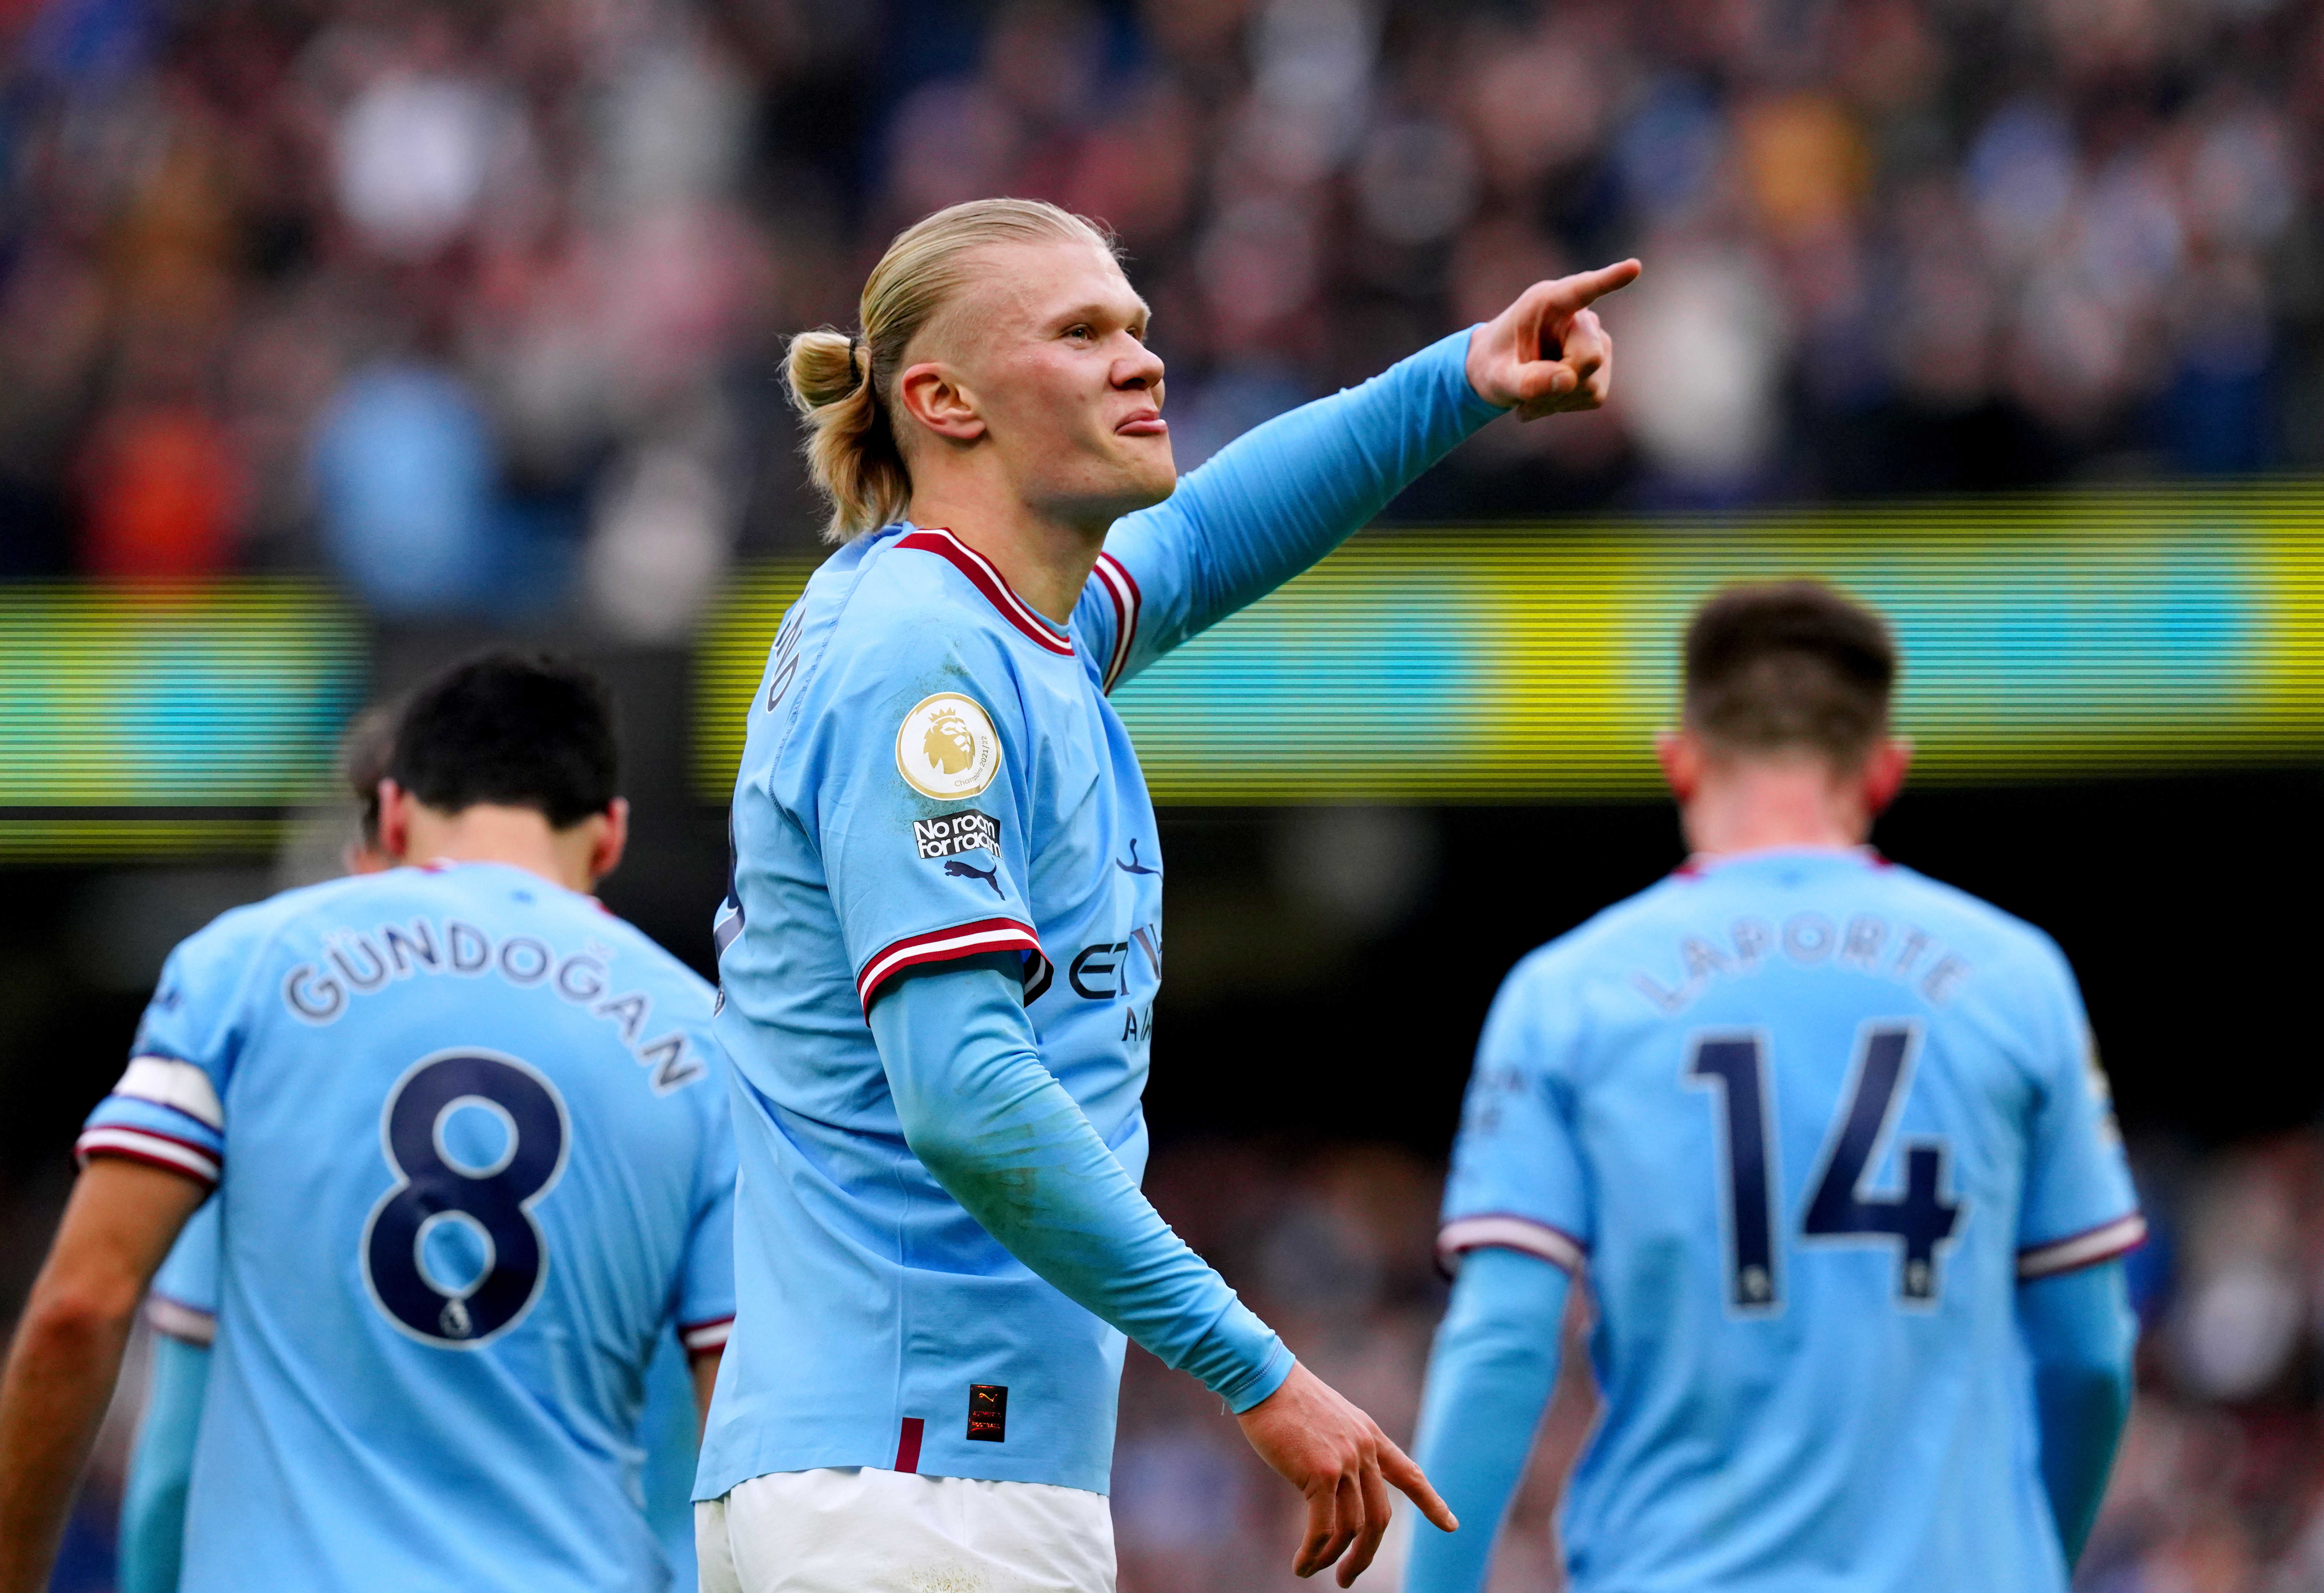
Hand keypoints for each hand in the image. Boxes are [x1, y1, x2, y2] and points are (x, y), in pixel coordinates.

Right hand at [1236, 1362, 1457, 1585]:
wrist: (1265, 1377)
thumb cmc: (1286, 1398)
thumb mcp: (1329, 1420)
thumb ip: (1342, 1449)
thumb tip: (1335, 1484)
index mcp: (1370, 1435)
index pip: (1410, 1473)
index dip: (1431, 1502)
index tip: (1451, 1525)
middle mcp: (1365, 1450)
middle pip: (1379, 1518)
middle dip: (1364, 1555)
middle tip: (1346, 1577)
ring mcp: (1346, 1462)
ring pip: (1352, 1528)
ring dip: (1332, 1558)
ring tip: (1312, 1570)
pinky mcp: (1321, 1473)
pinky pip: (1323, 1528)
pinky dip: (1313, 1553)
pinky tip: (1301, 1565)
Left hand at [1465, 259, 1640, 421]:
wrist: (1499, 374)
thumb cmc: (1494, 365)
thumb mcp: (1496, 377)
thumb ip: (1525, 381)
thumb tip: (1568, 380)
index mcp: (1548, 302)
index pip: (1583, 289)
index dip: (1609, 280)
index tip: (1633, 267)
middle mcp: (1580, 317)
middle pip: (1590, 356)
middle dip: (1559, 382)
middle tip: (1522, 388)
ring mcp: (1597, 342)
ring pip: (1591, 383)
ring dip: (1557, 399)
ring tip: (1531, 392)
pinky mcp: (1603, 368)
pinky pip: (1594, 395)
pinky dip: (1565, 404)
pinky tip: (1546, 396)